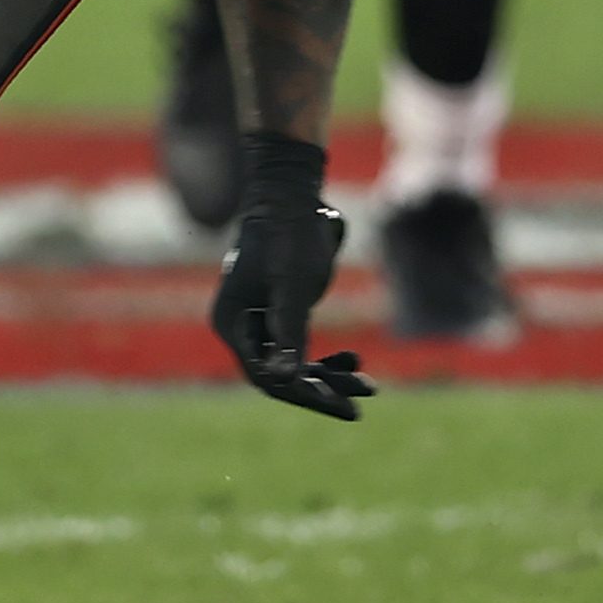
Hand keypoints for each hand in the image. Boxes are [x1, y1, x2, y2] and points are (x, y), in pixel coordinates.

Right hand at [211, 153, 371, 422]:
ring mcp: (261, 322)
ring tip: (369, 385)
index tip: (342, 406)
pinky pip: (302, 348)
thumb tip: (285, 379)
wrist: (293, 197)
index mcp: (234, 324)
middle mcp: (243, 328)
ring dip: (330, 377)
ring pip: (295, 366)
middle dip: (323, 390)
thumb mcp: (292, 285)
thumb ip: (289, 331)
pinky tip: (355, 360)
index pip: (266, 376)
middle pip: (281, 377)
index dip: (305, 394)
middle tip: (362, 403)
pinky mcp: (281, 314)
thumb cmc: (289, 236)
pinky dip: (328, 359)